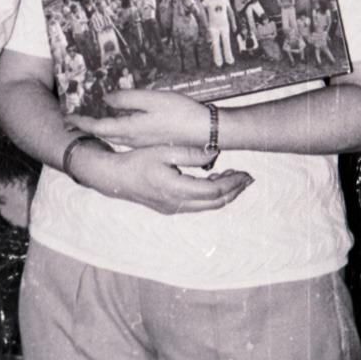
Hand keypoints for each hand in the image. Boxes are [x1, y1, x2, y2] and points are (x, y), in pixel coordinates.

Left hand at [69, 89, 209, 149]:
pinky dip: (115, 128)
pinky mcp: (150, 141)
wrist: (205, 131)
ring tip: (91, 118)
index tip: (66, 116)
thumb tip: (107, 99)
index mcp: (130, 129)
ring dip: (101, 128)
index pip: (97, 127)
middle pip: (103, 133)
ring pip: (114, 136)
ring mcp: (141, 142)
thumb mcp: (152, 99)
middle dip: (87, 126)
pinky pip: (125, 136)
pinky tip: (118, 121)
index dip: (80, 122)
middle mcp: (132, 139)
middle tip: (74, 118)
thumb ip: (128, 99)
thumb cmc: (180, 113)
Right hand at [71, 141, 251, 214]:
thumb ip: (190, 153)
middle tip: (247, 178)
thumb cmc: (136, 161)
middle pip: (214, 203)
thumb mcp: (163, 150)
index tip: (245, 173)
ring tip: (234, 179)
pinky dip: (209, 196)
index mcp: (176, 189)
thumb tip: (214, 154)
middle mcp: (176, 204)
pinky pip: (196, 205)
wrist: (114, 178)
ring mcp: (172, 209)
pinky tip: (213, 183)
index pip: (213, 191)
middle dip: (234, 191)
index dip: (232, 183)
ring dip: (223, 194)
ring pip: (207, 207)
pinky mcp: (169, 208)